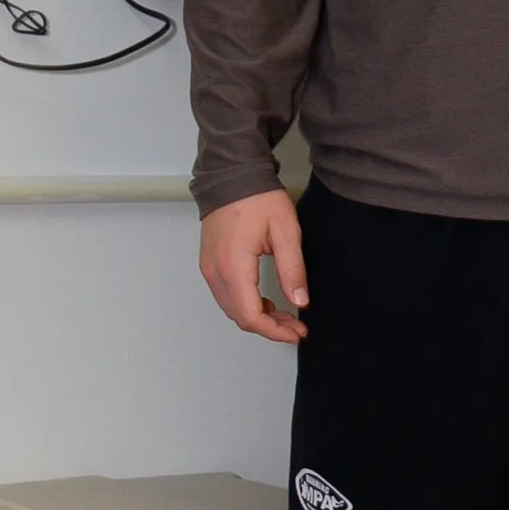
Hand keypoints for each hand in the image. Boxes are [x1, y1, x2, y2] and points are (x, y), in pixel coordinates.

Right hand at [200, 187, 308, 341]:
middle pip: (240, 316)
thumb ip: (292, 269)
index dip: (274, 331)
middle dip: (269, 328)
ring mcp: (208, 268)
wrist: (232, 177)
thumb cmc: (257, 198)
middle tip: (296, 327)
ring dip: (258, 317)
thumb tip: (300, 301)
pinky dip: (246, 305)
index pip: (250, 315)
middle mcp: (214, 272)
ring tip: (286, 317)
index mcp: (233, 266)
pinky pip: (226, 295)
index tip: (296, 332)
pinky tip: (267, 302)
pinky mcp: (209, 264)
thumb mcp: (285, 232)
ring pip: (232, 309)